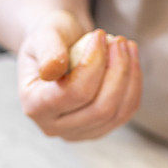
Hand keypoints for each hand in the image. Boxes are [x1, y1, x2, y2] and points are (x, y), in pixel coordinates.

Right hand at [18, 10, 141, 140]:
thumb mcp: (43, 34)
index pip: (74, 93)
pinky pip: (125, 113)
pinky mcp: (98, 130)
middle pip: (100, 109)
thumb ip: (47, 50)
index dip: (94, 64)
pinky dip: (133, 85)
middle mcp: (53, 127)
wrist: (59, 48)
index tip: (99, 34)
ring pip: (117, 113)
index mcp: (34, 106)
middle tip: (119, 40)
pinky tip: (131, 61)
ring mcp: (77, 133)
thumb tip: (51, 71)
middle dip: (118, 71)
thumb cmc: (50, 38)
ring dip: (129, 76)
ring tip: (126, 46)